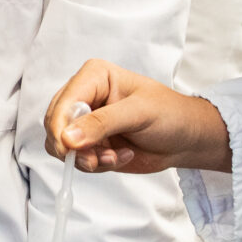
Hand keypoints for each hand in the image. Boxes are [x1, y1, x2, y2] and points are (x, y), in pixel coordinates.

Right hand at [45, 60, 231, 174]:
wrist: (186, 139)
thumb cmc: (170, 114)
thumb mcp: (139, 113)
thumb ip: (102, 123)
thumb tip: (68, 138)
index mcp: (94, 77)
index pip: (63, 102)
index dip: (60, 127)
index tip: (68, 149)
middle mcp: (85, 97)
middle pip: (55, 125)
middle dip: (74, 148)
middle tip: (96, 159)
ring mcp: (86, 123)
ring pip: (63, 146)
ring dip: (88, 159)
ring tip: (115, 157)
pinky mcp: (91, 144)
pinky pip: (77, 160)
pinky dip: (97, 165)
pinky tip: (121, 157)